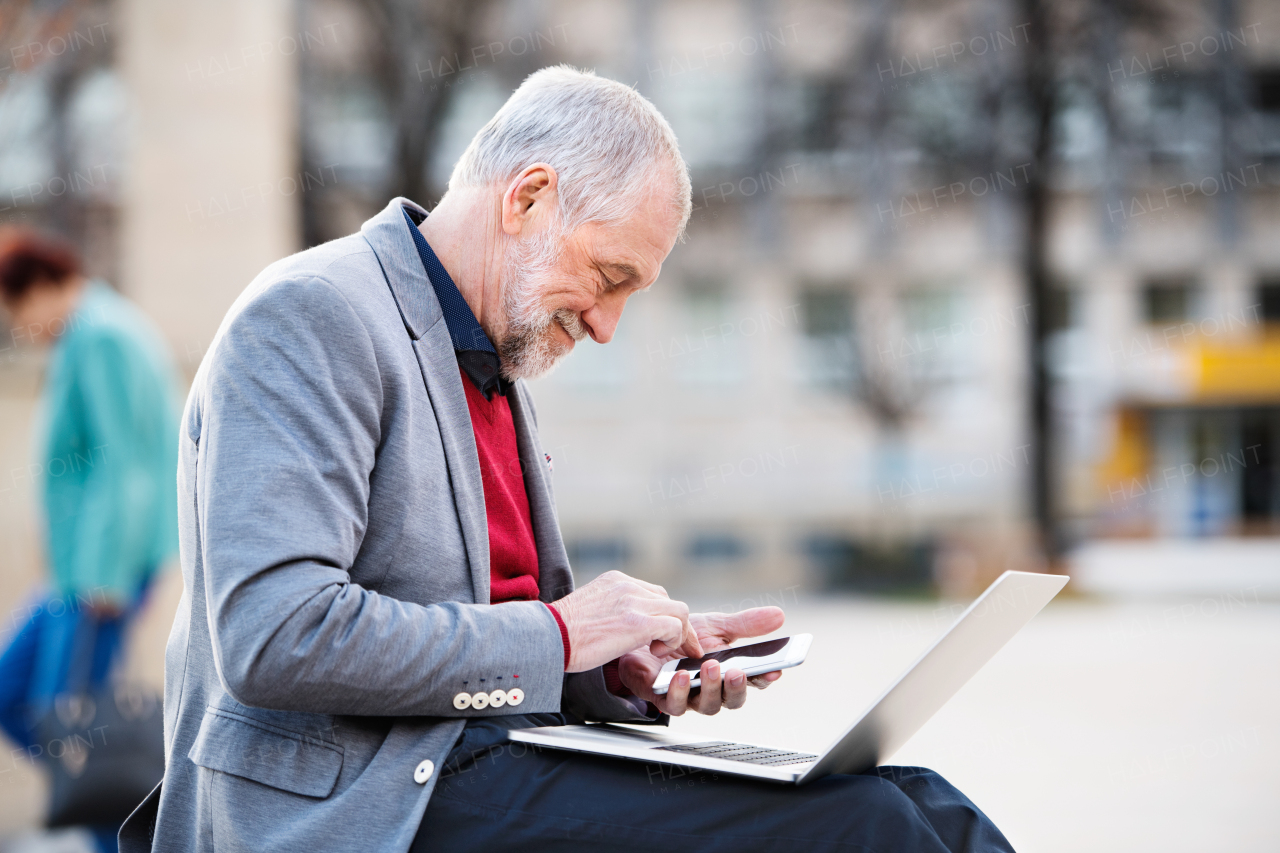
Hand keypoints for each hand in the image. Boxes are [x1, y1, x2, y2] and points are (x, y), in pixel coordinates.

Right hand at [552, 571, 701, 672]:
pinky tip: (655, 652)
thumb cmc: (561, 633)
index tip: (665, 634)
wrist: (548, 637)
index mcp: (616, 581)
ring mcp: (635, 602)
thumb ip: (611, 609)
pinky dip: (674, 641)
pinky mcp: (639, 622)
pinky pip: (674, 627)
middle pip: (669, 601)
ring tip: (663, 651)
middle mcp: (628, 586)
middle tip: (678, 647)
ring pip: (679, 611)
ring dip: (678, 634)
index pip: (653, 593)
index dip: (663, 615)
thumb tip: (620, 627)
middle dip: (677, 626)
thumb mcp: (590, 609)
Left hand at [617, 607, 785, 715]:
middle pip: (732, 699)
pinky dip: (679, 692)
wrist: (643, 637)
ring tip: (710, 668)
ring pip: (706, 705)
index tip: (775, 670)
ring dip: (710, 688)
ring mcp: (689, 697)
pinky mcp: (663, 698)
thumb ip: (746, 624)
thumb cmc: (681, 638)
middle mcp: (712, 690)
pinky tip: (680, 675)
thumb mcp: (715, 626)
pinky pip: (674, 705)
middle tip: (736, 671)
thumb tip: (780, 615)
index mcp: (728, 673)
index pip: (754, 680)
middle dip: (736, 687)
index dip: (766, 677)